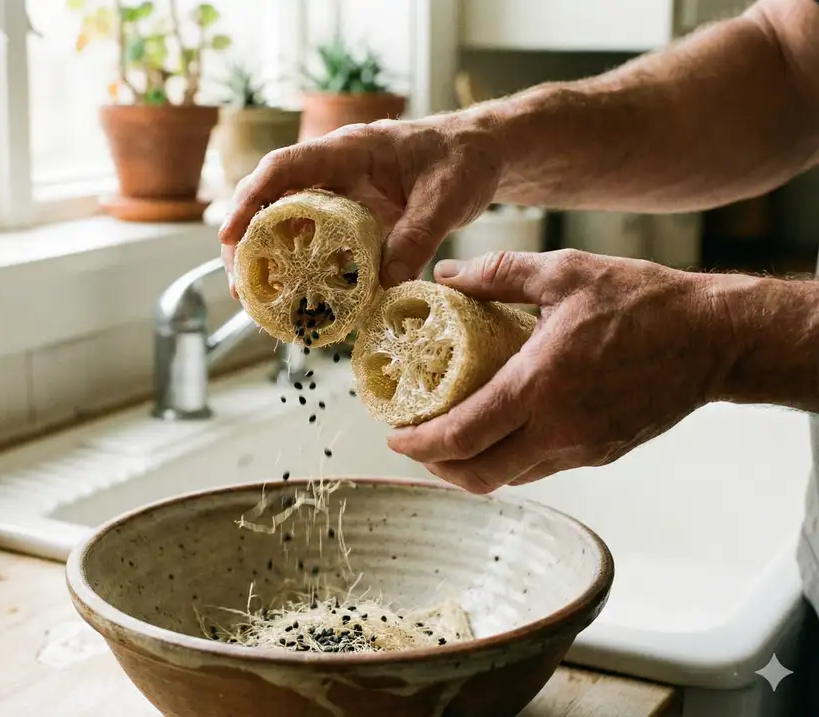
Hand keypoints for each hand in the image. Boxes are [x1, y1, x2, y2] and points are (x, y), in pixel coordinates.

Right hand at [218, 113, 499, 296]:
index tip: (229, 236)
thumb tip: (385, 285)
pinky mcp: (355, 219)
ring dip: (273, 261)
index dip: (251, 201)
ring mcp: (343, 196)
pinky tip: (302, 301)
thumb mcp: (446, 199)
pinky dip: (308, 271)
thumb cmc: (464, 160)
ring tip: (260, 303)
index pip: (284, 168)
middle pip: (273, 200)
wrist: (483, 155)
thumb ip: (417, 238)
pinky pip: (321, 245)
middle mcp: (336, 171)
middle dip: (248, 242)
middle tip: (239, 287)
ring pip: (291, 225)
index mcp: (349, 150)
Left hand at [387, 249, 736, 493]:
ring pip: (509, 478)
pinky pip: (540, 468)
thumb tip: (446, 273)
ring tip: (449, 437)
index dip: (418, 444)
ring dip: (471, 466)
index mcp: (541, 384)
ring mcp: (582, 448)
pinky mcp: (601, 453)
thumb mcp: (566, 272)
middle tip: (414, 441)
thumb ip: (499, 273)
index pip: (461, 435)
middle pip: (478, 475)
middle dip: (436, 466)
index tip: (393, 435)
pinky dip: (508, 458)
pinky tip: (500, 429)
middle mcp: (559, 428)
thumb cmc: (644, 301)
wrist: (716, 339)